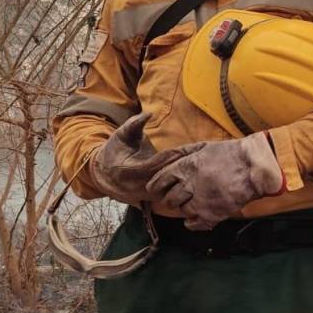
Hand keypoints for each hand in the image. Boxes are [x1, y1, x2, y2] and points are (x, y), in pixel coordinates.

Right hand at [87, 113, 201, 204]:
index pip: (159, 164)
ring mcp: (150, 195)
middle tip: (205, 153)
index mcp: (131, 172)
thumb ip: (133, 124)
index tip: (192, 147)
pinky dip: (187, 182)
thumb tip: (148, 113)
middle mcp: (142, 186)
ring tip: (206, 161)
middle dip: (187, 164)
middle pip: (170, 177)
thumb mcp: (120, 136)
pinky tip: (199, 170)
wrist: (107, 176)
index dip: (176, 155)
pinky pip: (175, 192)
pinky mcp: (157, 198)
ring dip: (190, 175)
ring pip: (175, 188)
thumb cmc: (115, 151)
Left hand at [146, 132, 285, 230]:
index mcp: (186, 166)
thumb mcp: (204, 146)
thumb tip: (165, 158)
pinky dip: (192, 222)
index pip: (160, 181)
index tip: (158, 189)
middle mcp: (190, 185)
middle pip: (169, 199)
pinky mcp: (213, 214)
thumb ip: (183, 153)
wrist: (255, 167)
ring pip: (182, 211)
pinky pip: (194, 224)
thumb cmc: (231, 154)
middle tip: (180, 195)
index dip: (157, 186)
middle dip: (172, 198)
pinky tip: (196, 216)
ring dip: (186, 207)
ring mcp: (201, 202)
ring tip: (196, 201)